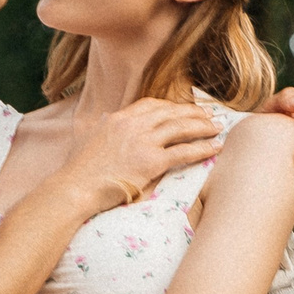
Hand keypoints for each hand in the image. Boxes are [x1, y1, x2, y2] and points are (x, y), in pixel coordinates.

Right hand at [60, 97, 221, 212]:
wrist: (74, 189)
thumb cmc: (78, 171)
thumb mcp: (86, 139)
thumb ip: (99, 126)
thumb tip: (104, 117)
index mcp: (117, 118)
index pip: (151, 105)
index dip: (172, 106)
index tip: (183, 109)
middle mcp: (132, 125)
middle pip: (171, 112)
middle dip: (194, 112)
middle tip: (210, 115)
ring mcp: (142, 141)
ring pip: (181, 128)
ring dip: (203, 127)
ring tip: (218, 128)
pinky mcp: (150, 162)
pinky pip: (184, 151)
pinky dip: (203, 148)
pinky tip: (215, 148)